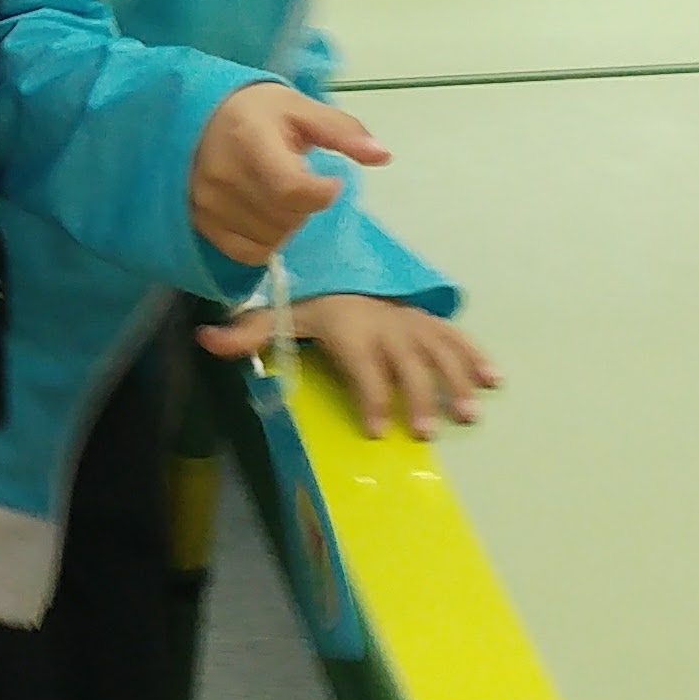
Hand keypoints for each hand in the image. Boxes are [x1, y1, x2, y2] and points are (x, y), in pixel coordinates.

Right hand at [187, 81, 385, 267]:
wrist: (200, 116)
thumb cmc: (258, 112)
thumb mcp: (302, 109)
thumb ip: (343, 131)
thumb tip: (383, 156)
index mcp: (250, 139)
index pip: (291, 189)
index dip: (321, 193)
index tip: (331, 181)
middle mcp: (223, 175)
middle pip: (286, 217)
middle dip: (305, 205)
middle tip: (298, 180)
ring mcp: (208, 203)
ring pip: (270, 238)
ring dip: (287, 224)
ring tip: (278, 195)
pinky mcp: (200, 223)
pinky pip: (247, 253)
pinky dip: (265, 241)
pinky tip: (264, 216)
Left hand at [199, 292, 497, 438]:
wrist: (347, 266)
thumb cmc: (313, 301)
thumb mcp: (279, 314)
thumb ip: (246, 332)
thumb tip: (203, 337)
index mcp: (350, 330)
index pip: (363, 370)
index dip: (369, 399)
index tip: (375, 431)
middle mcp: (385, 327)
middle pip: (406, 366)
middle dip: (416, 399)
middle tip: (425, 433)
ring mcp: (411, 324)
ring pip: (438, 352)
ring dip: (455, 382)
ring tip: (469, 412)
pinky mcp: (429, 323)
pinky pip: (456, 338)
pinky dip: (477, 357)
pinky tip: (495, 379)